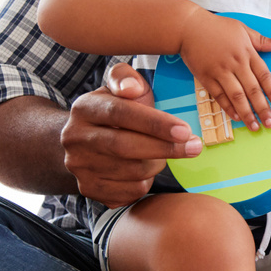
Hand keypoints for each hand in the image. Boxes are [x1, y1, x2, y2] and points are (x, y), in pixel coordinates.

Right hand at [62, 62, 202, 206]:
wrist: (83, 142)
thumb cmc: (113, 110)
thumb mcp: (118, 87)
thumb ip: (125, 78)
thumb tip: (133, 88)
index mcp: (84, 108)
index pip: (120, 114)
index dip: (154, 123)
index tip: (184, 130)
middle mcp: (76, 138)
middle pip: (125, 147)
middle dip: (165, 148)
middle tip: (194, 146)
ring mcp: (80, 166)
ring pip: (132, 172)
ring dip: (157, 164)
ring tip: (162, 153)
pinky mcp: (89, 189)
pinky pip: (130, 192)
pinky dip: (146, 181)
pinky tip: (146, 169)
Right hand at [180, 10, 270, 131]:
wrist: (188, 27)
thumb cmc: (216, 27)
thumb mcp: (242, 29)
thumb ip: (261, 40)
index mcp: (247, 52)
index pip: (264, 75)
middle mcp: (235, 64)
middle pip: (252, 90)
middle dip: (262, 108)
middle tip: (270, 123)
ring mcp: (220, 72)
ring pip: (236, 96)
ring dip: (247, 113)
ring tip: (255, 126)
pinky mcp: (206, 78)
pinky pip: (219, 96)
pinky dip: (228, 107)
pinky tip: (236, 117)